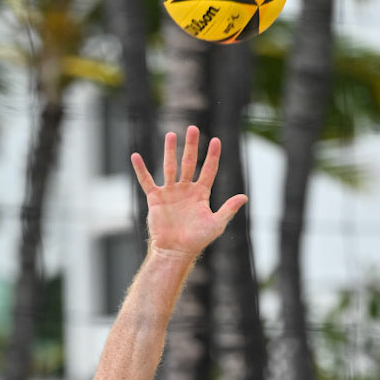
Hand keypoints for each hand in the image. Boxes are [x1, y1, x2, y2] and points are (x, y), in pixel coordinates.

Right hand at [131, 127, 246, 261]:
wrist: (176, 251)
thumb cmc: (197, 240)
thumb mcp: (216, 224)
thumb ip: (228, 209)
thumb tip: (244, 196)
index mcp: (201, 193)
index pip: (208, 170)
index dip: (212, 156)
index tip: (216, 140)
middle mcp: (185, 189)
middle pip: (189, 162)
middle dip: (191, 146)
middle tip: (192, 128)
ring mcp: (170, 192)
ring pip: (170, 167)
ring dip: (170, 151)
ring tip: (171, 134)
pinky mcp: (156, 198)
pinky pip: (147, 181)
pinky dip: (141, 169)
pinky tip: (135, 156)